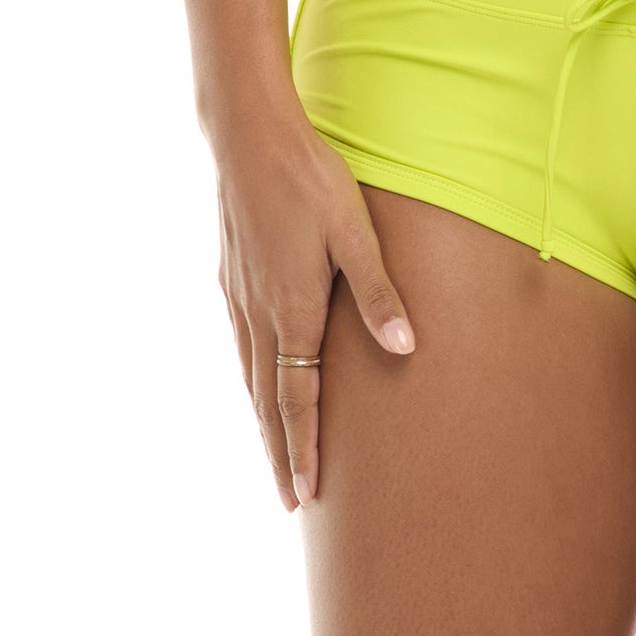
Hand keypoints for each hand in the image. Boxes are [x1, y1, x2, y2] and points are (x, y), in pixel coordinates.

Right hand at [214, 116, 416, 511]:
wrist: (249, 136)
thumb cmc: (310, 179)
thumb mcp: (354, 232)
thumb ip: (377, 292)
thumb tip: (406, 347)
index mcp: (292, 310)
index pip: (296, 398)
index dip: (302, 447)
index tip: (304, 495)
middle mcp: (258, 313)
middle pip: (266, 400)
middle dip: (279, 451)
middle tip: (288, 499)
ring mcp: (238, 296)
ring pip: (249, 375)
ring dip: (262, 419)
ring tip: (275, 451)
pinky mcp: (230, 276)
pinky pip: (240, 345)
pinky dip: (250, 379)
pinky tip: (257, 380)